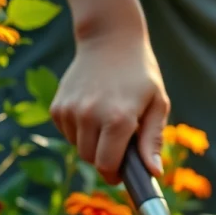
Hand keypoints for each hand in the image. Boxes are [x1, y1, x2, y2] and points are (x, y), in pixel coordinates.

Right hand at [50, 31, 169, 183]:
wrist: (110, 39)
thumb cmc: (141, 74)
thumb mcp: (158, 104)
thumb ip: (153, 140)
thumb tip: (153, 172)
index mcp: (118, 119)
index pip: (106, 165)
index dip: (115, 175)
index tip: (122, 175)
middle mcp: (89, 115)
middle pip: (91, 159)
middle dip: (105, 160)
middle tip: (120, 146)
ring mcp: (70, 110)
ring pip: (78, 147)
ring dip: (93, 144)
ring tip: (108, 123)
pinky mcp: (57, 106)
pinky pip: (68, 133)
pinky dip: (80, 132)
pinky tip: (93, 113)